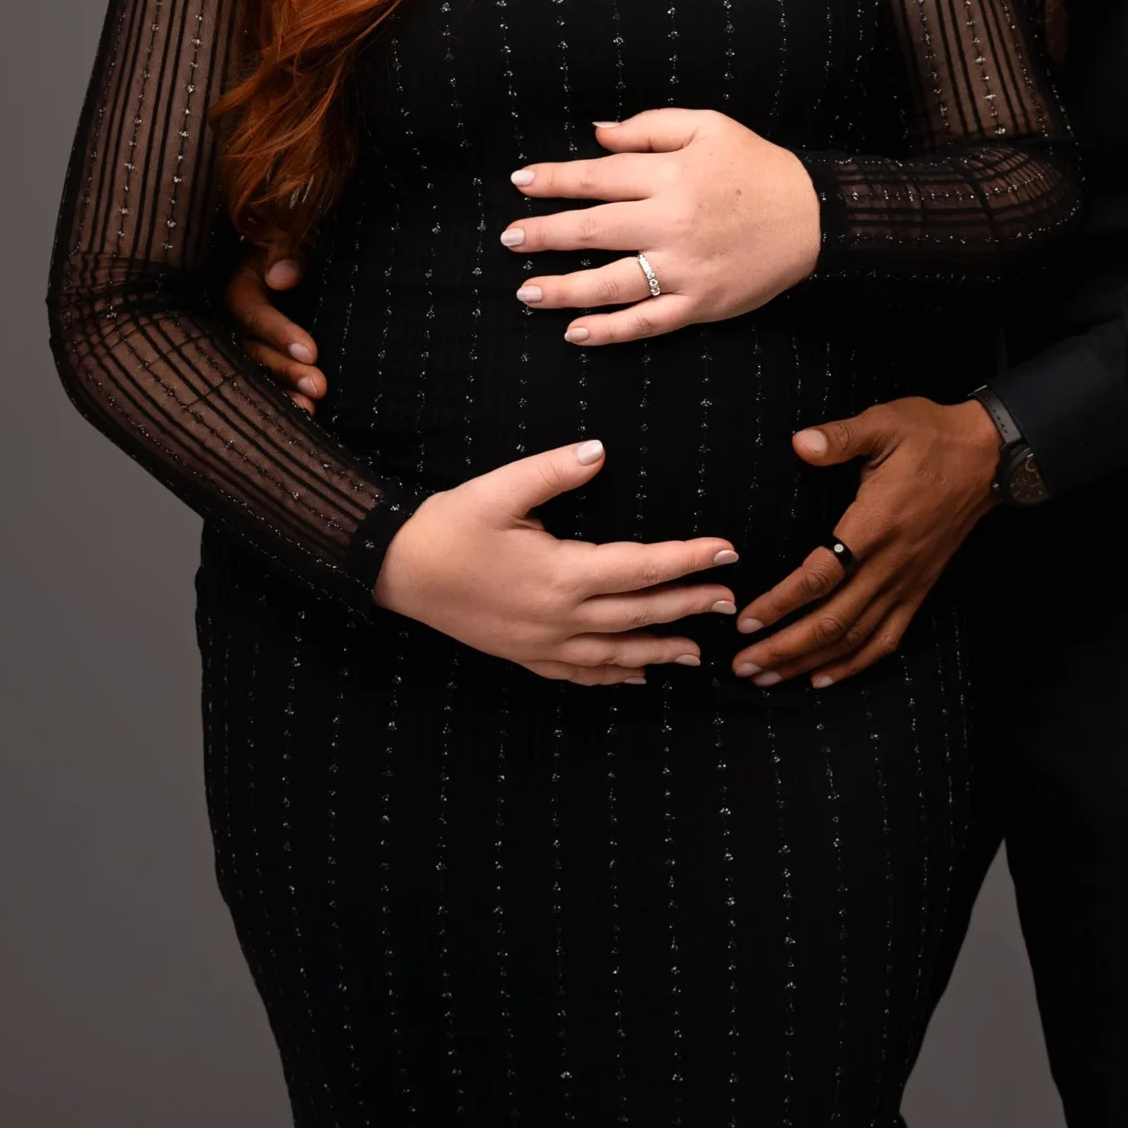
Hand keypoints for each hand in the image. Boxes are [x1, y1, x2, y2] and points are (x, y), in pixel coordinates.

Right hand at [226, 250, 324, 411]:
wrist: (289, 261)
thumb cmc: (287, 247)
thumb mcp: (283, 238)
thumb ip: (284, 252)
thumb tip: (282, 278)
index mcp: (236, 289)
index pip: (252, 314)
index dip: (280, 333)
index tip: (312, 352)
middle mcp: (232, 322)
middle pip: (252, 351)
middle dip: (284, 372)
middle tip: (318, 388)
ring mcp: (244, 344)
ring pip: (255, 372)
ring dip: (283, 393)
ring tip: (311, 409)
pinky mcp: (260, 359)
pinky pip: (265, 381)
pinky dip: (284, 397)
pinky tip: (307, 414)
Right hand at [375, 436, 737, 685]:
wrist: (397, 571)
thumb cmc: (450, 525)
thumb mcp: (500, 489)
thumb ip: (555, 471)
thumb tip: (600, 451)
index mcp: (562, 573)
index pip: (642, 568)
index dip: (689, 560)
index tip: (727, 552)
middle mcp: (560, 617)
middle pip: (640, 615)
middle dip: (689, 606)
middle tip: (730, 602)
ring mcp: (543, 644)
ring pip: (616, 653)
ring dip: (661, 650)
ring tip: (696, 653)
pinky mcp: (524, 655)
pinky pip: (579, 674)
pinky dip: (613, 676)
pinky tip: (636, 677)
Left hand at [501, 109, 821, 347]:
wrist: (816, 218)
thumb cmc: (757, 168)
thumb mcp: (709, 127)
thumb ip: (650, 126)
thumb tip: (596, 134)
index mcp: (672, 176)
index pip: (599, 177)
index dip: (554, 180)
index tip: (520, 182)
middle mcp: (673, 223)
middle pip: (595, 229)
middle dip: (545, 234)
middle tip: (509, 240)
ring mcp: (685, 269)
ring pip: (612, 282)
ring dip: (564, 288)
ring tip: (527, 291)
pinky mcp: (700, 304)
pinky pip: (647, 321)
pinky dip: (610, 330)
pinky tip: (575, 331)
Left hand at [730, 398, 1001, 689]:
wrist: (987, 456)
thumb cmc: (930, 437)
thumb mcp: (884, 424)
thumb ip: (840, 437)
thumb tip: (799, 443)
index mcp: (875, 525)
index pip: (820, 577)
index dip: (781, 604)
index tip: (746, 620)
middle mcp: (891, 564)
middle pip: (832, 621)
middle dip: (784, 648)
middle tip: (743, 666)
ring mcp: (907, 581)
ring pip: (854, 638)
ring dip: (809, 662)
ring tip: (768, 678)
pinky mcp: (919, 588)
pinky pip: (887, 638)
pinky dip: (855, 663)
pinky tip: (824, 676)